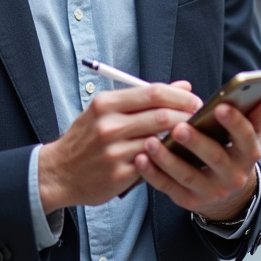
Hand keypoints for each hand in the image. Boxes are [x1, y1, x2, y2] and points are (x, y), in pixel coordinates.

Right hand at [37, 81, 199, 212]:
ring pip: (160, 141)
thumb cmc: (87, 138)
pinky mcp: (119, 175)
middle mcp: (108, 126)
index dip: (180, 96)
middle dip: (187, 116)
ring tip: (193, 137)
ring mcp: (114, 152)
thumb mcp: (106, 110)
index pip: (153, 92)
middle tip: (201, 119)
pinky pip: (152, 164)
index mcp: (106, 103)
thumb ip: (144, 98)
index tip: (196, 100)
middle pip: (162, 116)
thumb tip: (183, 85)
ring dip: (180, 139)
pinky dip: (167, 159)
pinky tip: (177, 157)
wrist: (59, 172)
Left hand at [134, 93, 260, 221]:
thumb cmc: (232, 154)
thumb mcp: (247, 137)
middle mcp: (232, 176)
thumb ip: (253, 115)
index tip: (221, 107)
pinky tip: (141, 159)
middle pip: (214, 158)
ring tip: (151, 141)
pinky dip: (153, 174)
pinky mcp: (188, 201)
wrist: (227, 194)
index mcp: (248, 156)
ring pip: (187, 175)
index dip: (235, 123)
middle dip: (196, 142)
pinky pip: (168, 187)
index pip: (246, 138)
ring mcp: (210, 191)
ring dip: (167, 159)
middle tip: (179, 127)